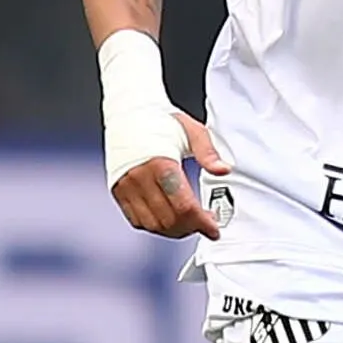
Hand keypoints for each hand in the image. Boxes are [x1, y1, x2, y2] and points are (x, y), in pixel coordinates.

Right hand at [111, 113, 231, 238]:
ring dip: (174, 230)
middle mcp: (140, 177)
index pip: (184, 206)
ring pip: (153, 225)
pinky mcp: (118, 190)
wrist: (129, 111)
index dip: (202, 223)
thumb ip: (208, 153)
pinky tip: (167, 218)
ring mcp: (126, 186)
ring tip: (188, 222)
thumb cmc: (160, 120)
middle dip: (191, 228)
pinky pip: (136, 220)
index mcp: (161, 163)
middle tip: (204, 224)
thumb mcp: (191, 130)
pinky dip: (155, 226)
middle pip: (169, 220)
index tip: (214, 229)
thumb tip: (223, 170)